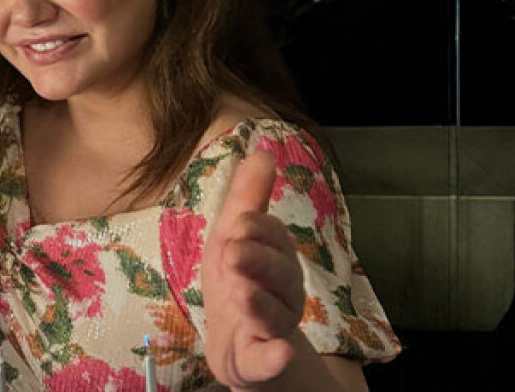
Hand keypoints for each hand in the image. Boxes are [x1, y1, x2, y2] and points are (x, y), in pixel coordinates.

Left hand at [201, 150, 305, 389]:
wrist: (238, 346)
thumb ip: (248, 198)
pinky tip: (279, 354)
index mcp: (275, 258)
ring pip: (273, 314)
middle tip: (233, 254)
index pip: (273, 239)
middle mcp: (283, 292)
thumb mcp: (232, 237)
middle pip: (278, 275)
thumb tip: (263, 152)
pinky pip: (273, 361)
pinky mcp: (264, 361)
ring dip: (259, 304)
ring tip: (242, 294)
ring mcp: (275, 328)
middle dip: (257, 262)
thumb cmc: (238, 282)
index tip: (239, 222)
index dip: (257, 231)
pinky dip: (276, 358)